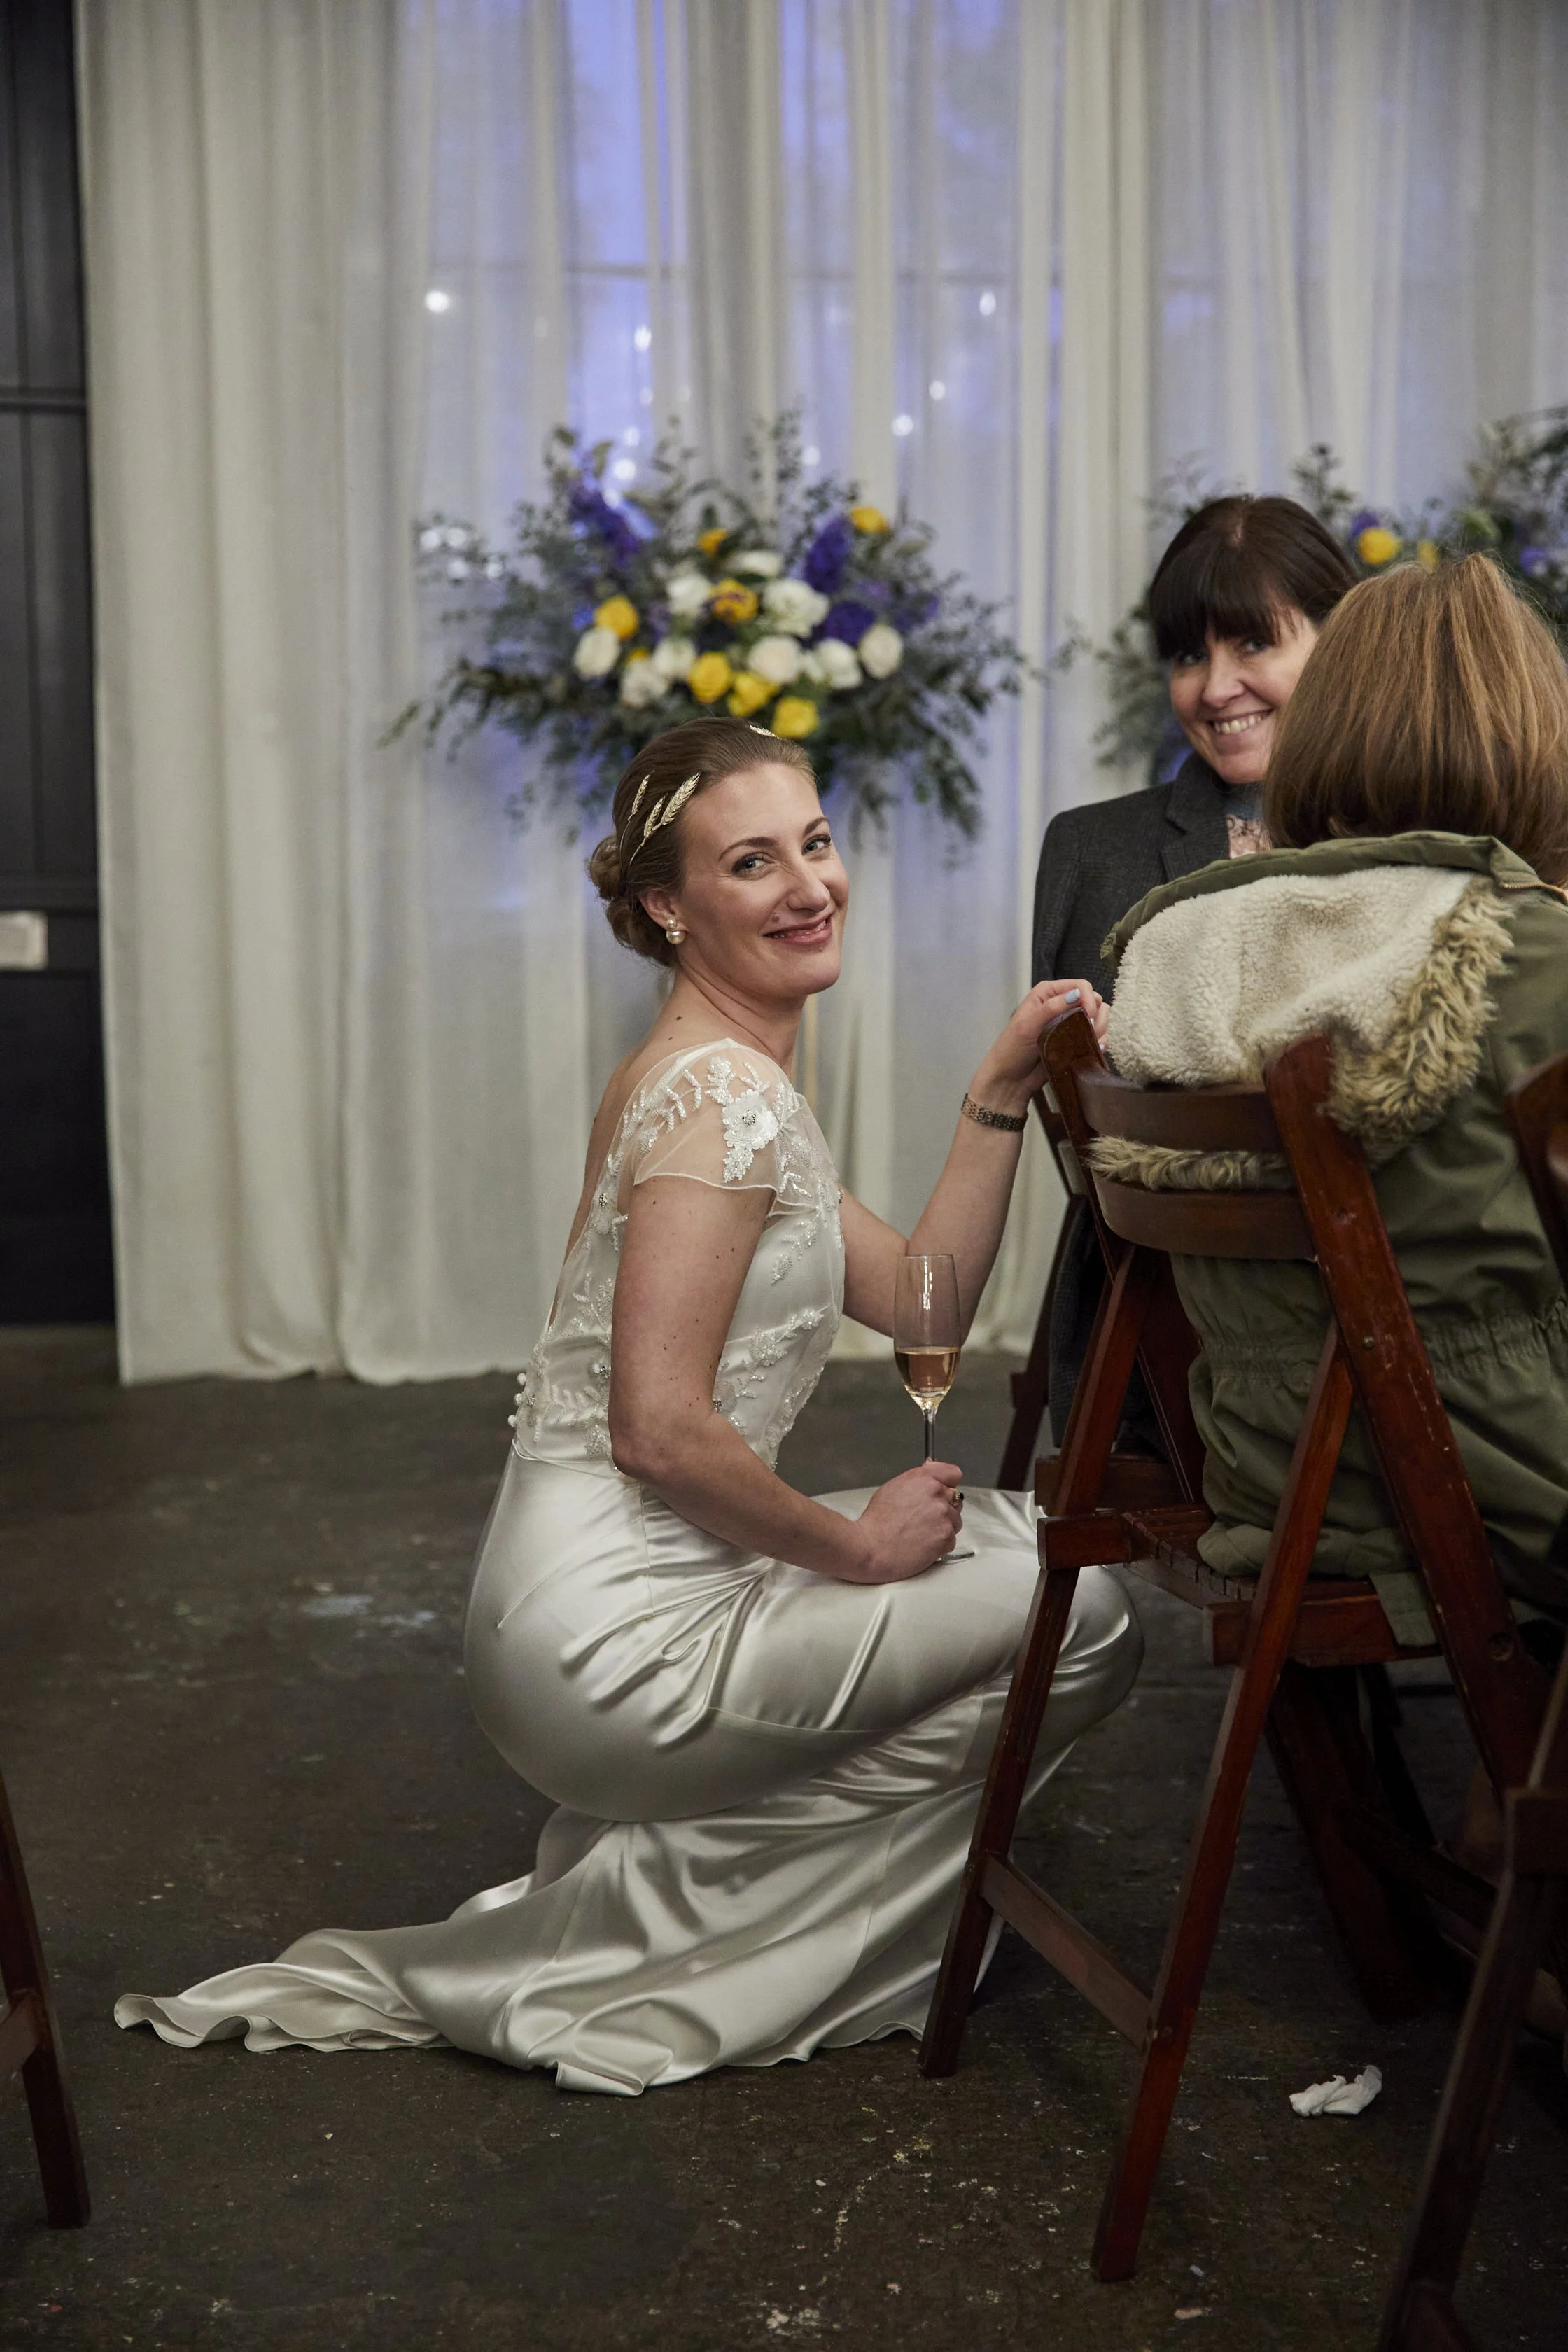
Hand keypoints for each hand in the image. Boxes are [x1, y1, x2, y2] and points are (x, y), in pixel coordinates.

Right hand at [840, 1460, 965, 1583]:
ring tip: (921, 1536)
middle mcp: (936, 1493)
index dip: (947, 1485)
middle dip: (944, 1510)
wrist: (870, 1549)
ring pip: (955, 1522)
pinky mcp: (946, 1536)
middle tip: (923, 1522)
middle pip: (955, 1500)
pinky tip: (922, 1547)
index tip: (941, 1494)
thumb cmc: (875, 1522)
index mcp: (922, 1478)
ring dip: (943, 1529)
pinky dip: (940, 1546)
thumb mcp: (892, 1488)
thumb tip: (930, 1474)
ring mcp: (943, 1515)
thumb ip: (916, 1480)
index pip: (953, 1474)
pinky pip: (952, 1541)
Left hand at [968, 977, 1107, 1112]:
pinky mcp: (1076, 1041)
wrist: (1011, 1079)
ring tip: (1087, 1043)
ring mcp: (1070, 1023)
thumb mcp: (1027, 1025)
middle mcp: (1062, 1004)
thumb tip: (1077, 994)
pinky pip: (1098, 1037)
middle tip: (1088, 1033)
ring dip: (1100, 1030)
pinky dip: (1099, 1043)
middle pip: (1095, 1001)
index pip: (1081, 986)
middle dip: (1096, 1016)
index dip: (1089, 999)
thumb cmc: (1012, 1049)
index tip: (1089, 1018)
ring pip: (1100, 1018)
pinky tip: (1091, 1050)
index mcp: (1048, 993)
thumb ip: (1051, 1007)